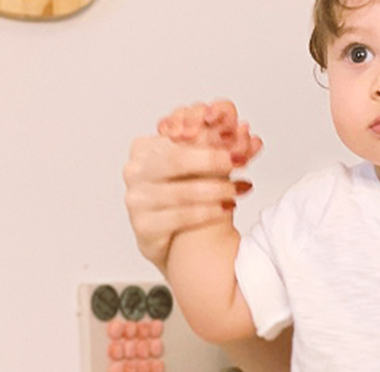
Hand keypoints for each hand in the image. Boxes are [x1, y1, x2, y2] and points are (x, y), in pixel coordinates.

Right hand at [121, 101, 263, 268]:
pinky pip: (180, 217)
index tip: (237, 135)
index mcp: (144, 148)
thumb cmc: (181, 191)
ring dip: (215, 190)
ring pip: (181, 192)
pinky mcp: (143, 226)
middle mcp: (135, 171)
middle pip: (176, 161)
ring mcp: (136, 199)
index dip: (209, 136)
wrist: (168, 234)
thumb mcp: (196, 162)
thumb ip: (215, 144)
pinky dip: (208, 212)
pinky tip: (226, 209)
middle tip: (239, 161)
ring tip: (237, 189)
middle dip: (212, 161)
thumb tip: (244, 129)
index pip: (177, 135)